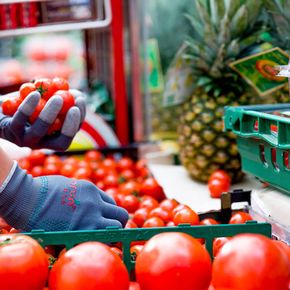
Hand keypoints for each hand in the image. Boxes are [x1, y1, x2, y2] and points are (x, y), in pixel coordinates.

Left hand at [0, 90, 85, 150]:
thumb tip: (78, 95)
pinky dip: (29, 106)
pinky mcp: (10, 131)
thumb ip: (63, 100)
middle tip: (73, 106)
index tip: (80, 104)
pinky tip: (35, 93)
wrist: (1, 110)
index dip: (78, 122)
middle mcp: (42, 144)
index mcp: (53, 140)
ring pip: (40, 131)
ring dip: (51, 114)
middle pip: (60, 142)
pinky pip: (21, 119)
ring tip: (58, 97)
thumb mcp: (47, 102)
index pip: (71, 135)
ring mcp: (26, 140)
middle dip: (70, 124)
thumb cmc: (28, 105)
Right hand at [0, 162, 127, 231]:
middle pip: (121, 216)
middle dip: (118, 223)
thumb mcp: (70, 184)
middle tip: (109, 229)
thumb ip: (84, 193)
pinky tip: (91, 243)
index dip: (110, 212)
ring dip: (112, 234)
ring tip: (101, 238)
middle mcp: (95, 204)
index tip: (104, 218)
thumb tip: (90, 201)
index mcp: (92, 190)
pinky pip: (100, 241)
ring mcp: (90, 219)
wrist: (27, 198)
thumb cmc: (43, 190)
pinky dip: (99, 243)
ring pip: (116, 229)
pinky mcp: (80, 233)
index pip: (113, 203)